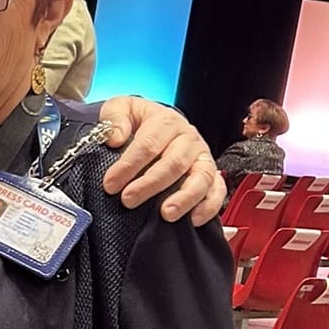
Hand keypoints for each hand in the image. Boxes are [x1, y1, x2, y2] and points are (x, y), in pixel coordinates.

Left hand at [96, 99, 225, 225]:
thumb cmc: (137, 121)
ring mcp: (202, 157)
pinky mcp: (211, 174)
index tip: (110, 184)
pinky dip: (209, 206)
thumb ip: (114, 119)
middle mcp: (188, 139)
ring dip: (184, 197)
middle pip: (174, 163)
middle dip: (150, 184)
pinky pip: (217, 190)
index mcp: (165, 121)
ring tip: (166, 213)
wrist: (156, 124)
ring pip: (200, 177)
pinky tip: (194, 219)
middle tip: (129, 200)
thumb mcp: (121, 109)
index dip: (129, 166)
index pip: (148, 145)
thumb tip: (115, 137)